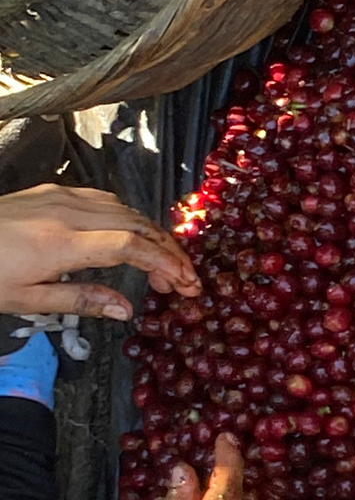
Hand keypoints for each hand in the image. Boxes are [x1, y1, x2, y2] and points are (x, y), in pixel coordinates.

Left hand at [0, 184, 197, 318]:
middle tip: (184, 278)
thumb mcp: (24, 300)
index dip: (164, 264)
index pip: (131, 248)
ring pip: (125, 209)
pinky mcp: (52, 190)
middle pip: (137, 225)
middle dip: (168, 251)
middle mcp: (67, 213)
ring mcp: (61, 197)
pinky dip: (129, 216)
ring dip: (152, 233)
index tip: (184, 283)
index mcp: (61, 244)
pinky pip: (104, 199)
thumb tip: (126, 310)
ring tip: (163, 261)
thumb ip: (79, 301)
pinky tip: (131, 233)